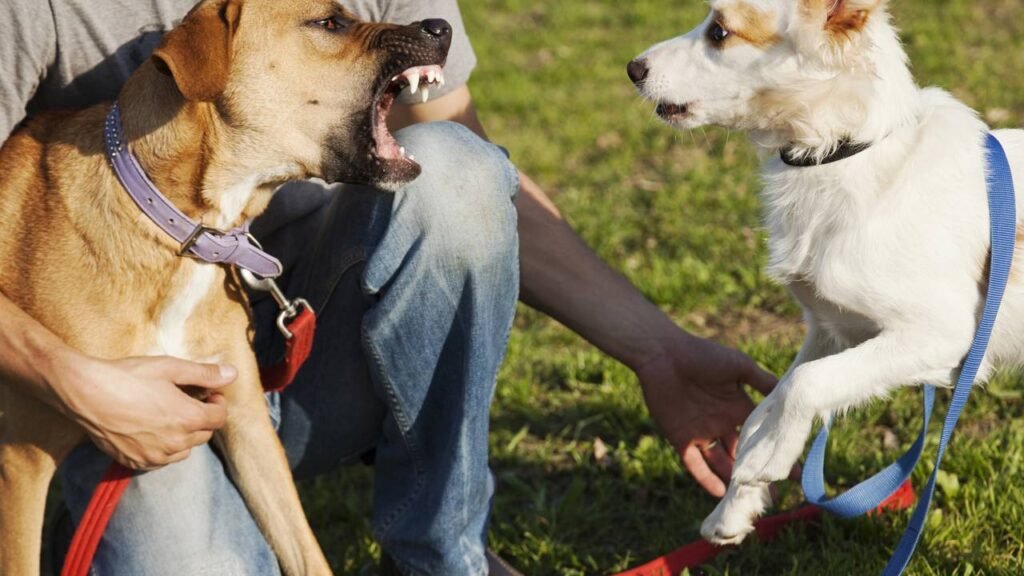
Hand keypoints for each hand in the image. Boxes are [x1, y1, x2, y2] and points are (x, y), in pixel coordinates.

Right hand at [49, 353, 235, 470]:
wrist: (86, 393)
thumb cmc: (129, 376)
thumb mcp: (171, 367)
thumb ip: (205, 374)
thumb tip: (233, 374)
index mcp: (189, 418)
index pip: (220, 417)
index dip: (217, 403)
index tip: (208, 393)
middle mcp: (176, 442)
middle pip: (204, 434)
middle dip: (202, 417)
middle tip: (188, 400)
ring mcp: (155, 456)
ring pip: (184, 450)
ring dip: (184, 435)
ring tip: (168, 415)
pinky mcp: (136, 462)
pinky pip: (162, 460)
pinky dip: (164, 448)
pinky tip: (151, 430)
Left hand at [635, 331, 776, 496]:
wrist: (663, 354)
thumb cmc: (701, 355)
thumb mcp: (739, 366)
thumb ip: (762, 381)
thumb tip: (790, 393)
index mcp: (737, 407)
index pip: (760, 435)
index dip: (774, 451)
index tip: (793, 471)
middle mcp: (721, 423)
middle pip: (742, 454)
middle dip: (756, 473)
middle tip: (774, 494)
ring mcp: (701, 432)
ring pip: (720, 462)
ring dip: (733, 480)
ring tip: (749, 498)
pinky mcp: (680, 438)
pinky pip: (694, 463)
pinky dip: (706, 478)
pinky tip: (720, 493)